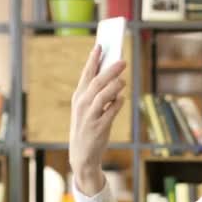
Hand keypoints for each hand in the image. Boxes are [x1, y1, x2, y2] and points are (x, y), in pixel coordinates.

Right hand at [69, 45, 126, 194]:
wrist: (82, 155)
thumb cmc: (87, 127)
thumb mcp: (87, 109)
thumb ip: (97, 93)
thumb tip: (113, 76)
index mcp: (78, 97)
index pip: (86, 74)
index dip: (93, 60)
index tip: (100, 46)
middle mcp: (82, 105)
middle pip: (97, 82)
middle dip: (110, 70)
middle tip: (122, 61)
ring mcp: (90, 116)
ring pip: (104, 95)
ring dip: (115, 85)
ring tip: (123, 80)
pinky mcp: (99, 127)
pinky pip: (111, 110)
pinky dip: (118, 102)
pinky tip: (122, 97)